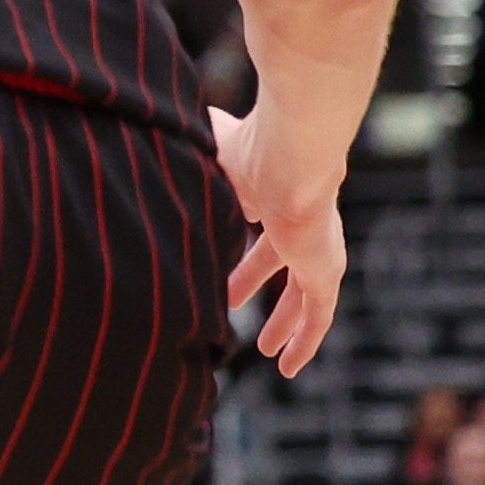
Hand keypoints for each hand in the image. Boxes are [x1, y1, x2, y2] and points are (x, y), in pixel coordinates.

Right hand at [211, 100, 349, 374]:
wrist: (291, 157)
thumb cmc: (249, 146)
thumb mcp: (208, 146)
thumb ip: (190, 138)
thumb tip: (159, 119)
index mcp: (271, 193)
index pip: (257, 219)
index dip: (239, 233)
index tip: (219, 248)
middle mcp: (298, 224)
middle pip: (276, 261)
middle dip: (252, 280)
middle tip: (231, 299)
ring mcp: (316, 251)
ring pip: (301, 296)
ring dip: (283, 322)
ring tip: (264, 350)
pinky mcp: (325, 273)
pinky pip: (317, 317)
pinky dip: (304, 342)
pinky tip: (289, 366)